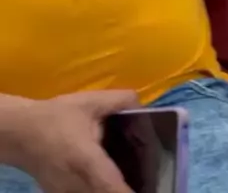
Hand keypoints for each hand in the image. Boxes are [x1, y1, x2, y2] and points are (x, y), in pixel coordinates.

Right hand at [14, 91, 136, 192]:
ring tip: (129, 177)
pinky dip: (99, 190)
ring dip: (112, 189)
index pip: (112, 187)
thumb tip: (142, 106)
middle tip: (146, 177)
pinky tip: (108, 178)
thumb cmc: (56, 117)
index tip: (150, 185)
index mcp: (87, 161)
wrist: (21, 133)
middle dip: (127, 189)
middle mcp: (78, 185)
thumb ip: (120, 101)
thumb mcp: (89, 102)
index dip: (130, 192)